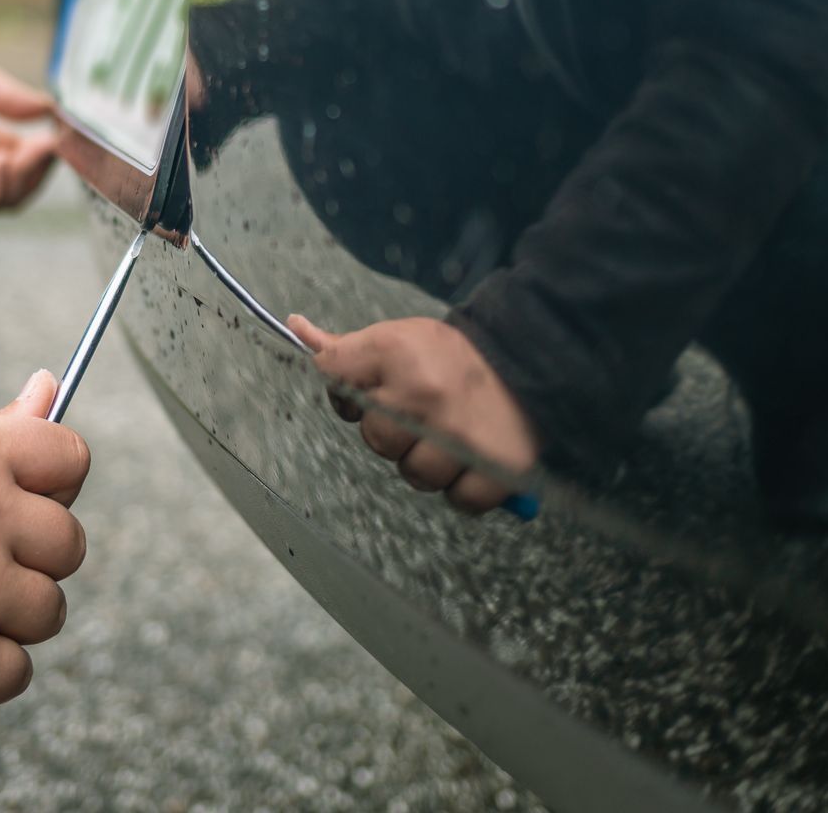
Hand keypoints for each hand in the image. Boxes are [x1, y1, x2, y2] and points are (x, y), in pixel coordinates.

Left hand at [288, 315, 538, 513]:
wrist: (531, 357)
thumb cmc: (452, 355)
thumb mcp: (398, 337)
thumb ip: (346, 348)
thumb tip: (296, 327)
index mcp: (397, 354)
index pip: (335, 376)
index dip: (349, 392)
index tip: (375, 389)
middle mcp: (425, 397)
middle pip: (377, 441)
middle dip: (395, 432)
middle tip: (424, 414)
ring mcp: (461, 437)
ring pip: (416, 475)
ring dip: (429, 463)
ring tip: (450, 436)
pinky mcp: (498, 469)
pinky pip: (460, 500)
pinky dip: (465, 488)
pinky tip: (472, 460)